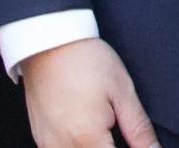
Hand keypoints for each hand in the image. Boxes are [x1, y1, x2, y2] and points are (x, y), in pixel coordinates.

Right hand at [21, 38, 156, 147]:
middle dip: (110, 147)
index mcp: (87, 138)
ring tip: (105, 130)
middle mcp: (63, 147)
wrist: (48, 41)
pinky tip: (87, 132)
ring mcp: (47, 144)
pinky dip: (77, 147)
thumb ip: (139, 129)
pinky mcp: (40, 138)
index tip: (136, 142)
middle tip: (117, 128)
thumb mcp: (122, 90)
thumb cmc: (87, 61)